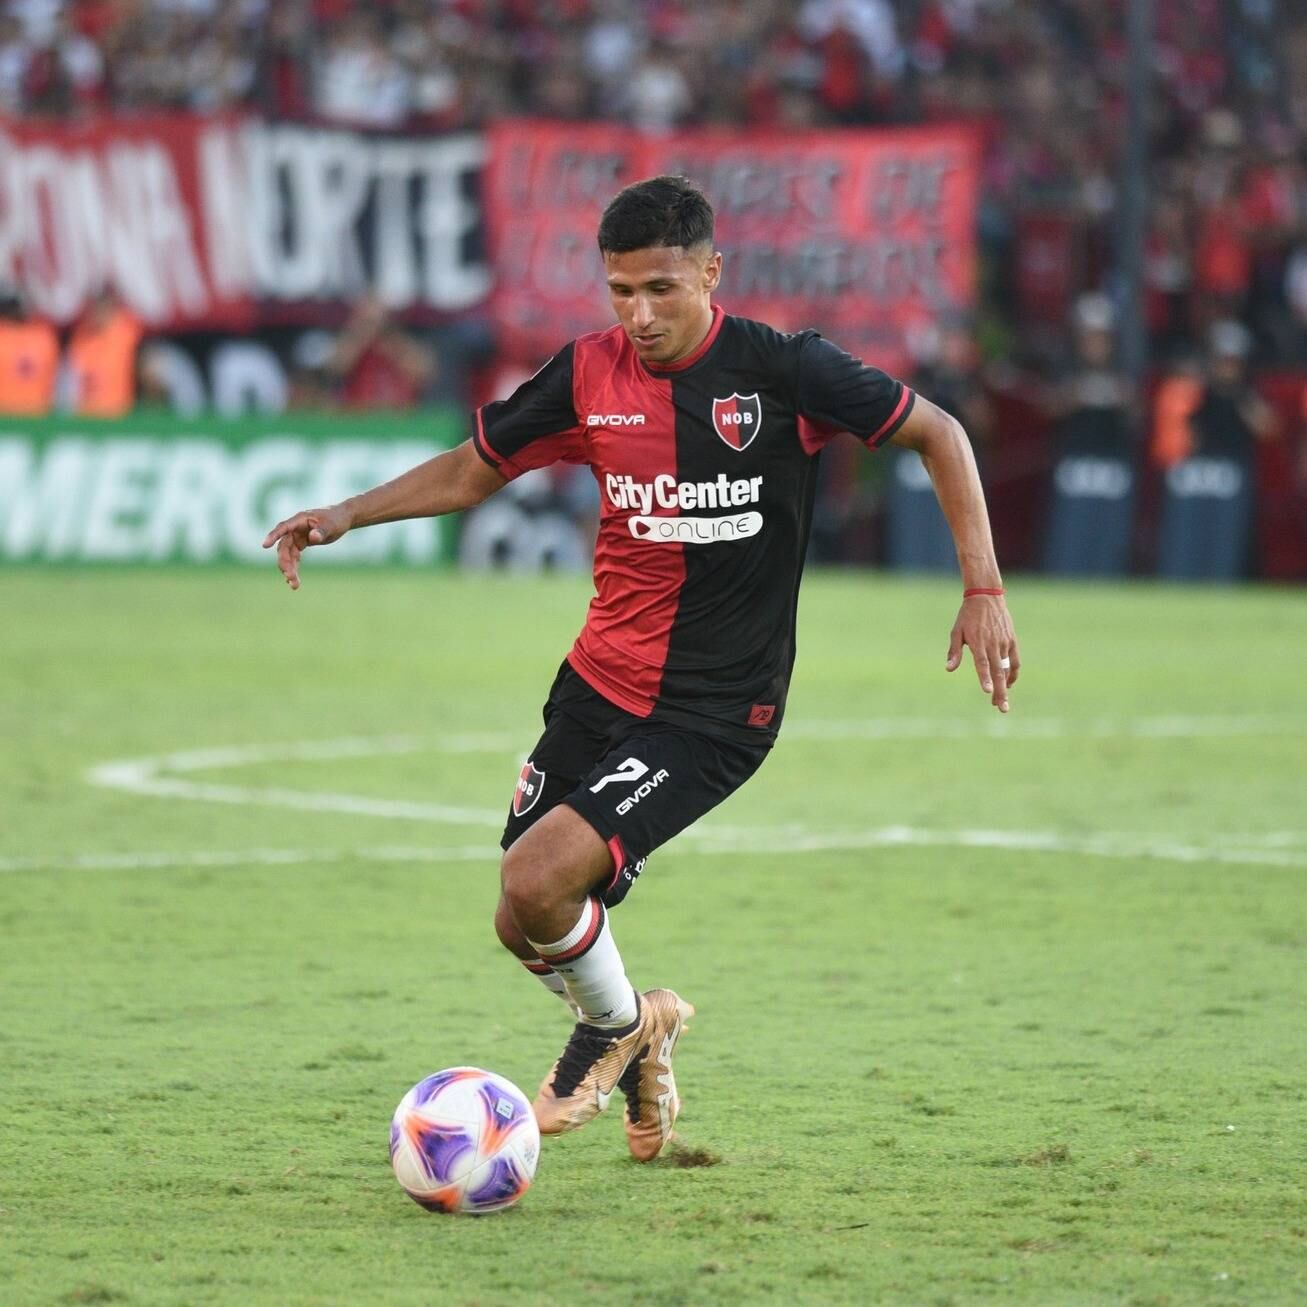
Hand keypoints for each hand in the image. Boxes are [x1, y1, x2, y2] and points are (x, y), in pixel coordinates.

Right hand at [261, 504, 351, 589]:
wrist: (342, 518)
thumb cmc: (336, 519)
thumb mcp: (331, 526)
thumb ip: (321, 531)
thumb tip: (312, 537)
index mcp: (300, 519)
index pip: (283, 527)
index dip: (273, 536)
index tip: (264, 545)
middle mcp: (295, 528)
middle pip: (284, 546)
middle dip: (285, 562)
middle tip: (290, 577)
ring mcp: (297, 536)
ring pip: (288, 554)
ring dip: (289, 569)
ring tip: (294, 585)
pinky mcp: (301, 543)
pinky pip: (294, 556)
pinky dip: (294, 567)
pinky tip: (293, 581)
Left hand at [946, 595, 1019, 711]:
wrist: (986, 596)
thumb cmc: (967, 615)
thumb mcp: (956, 631)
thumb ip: (954, 651)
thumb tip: (949, 668)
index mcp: (978, 642)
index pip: (983, 664)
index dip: (985, 678)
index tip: (988, 692)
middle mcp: (993, 644)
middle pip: (998, 672)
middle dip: (1000, 692)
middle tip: (1002, 708)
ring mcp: (1004, 643)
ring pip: (1007, 669)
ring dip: (1005, 686)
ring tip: (1001, 702)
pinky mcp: (1011, 640)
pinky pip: (1014, 660)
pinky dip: (1013, 673)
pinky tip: (1009, 683)